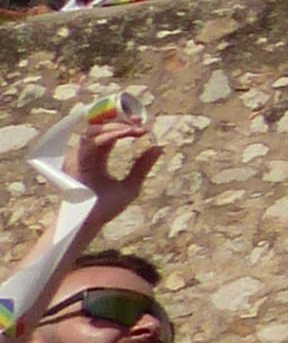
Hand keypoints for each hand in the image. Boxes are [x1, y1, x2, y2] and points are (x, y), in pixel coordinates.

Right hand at [66, 110, 156, 225]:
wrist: (90, 222)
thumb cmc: (107, 207)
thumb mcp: (131, 185)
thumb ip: (143, 166)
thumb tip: (159, 147)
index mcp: (98, 157)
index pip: (111, 134)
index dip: (126, 126)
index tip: (145, 126)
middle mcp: (87, 154)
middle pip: (100, 128)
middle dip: (119, 121)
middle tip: (139, 121)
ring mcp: (78, 156)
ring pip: (93, 130)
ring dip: (115, 126)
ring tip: (134, 128)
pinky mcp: (73, 160)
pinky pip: (90, 141)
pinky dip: (108, 135)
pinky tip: (124, 133)